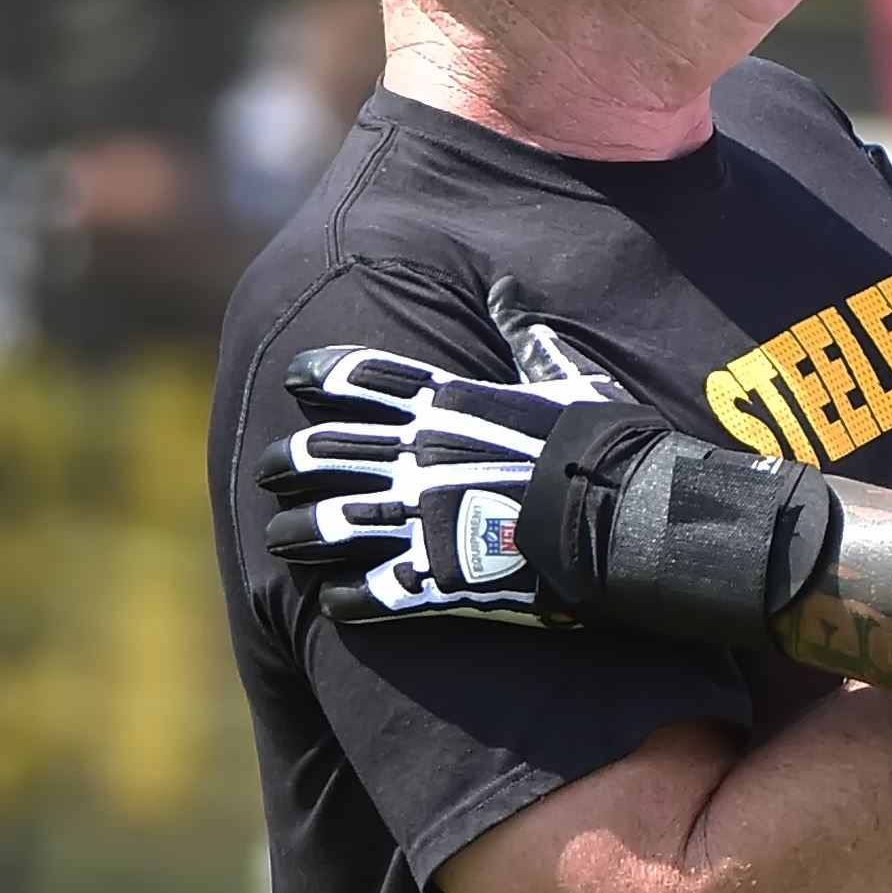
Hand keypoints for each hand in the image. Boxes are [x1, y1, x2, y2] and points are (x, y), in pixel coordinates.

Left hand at [257, 279, 623, 624]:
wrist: (623, 514)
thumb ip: (530, 341)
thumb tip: (506, 294)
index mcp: (449, 406)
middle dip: (285, 461)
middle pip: (323, 451)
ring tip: (281, 538)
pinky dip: (342, 598)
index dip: (321, 375)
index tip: (295, 378)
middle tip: (268, 469)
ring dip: (295, 532)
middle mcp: (418, 457)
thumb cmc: (602, 444)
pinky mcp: (430, 579)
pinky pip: (363, 594)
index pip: (363, 378)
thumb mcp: (570, 379)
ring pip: (325, 523)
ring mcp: (418, 519)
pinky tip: (335, 598)